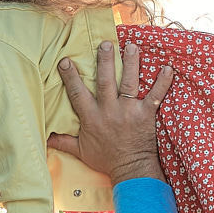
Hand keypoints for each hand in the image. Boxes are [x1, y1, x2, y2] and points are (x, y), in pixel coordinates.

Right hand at [46, 40, 173, 185]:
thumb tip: (45, 137)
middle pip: (105, 81)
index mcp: (91, 118)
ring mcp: (128, 111)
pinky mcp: (146, 114)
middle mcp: (109, 111)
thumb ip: (63, 141)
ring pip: (129, 83)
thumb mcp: (81, 151)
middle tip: (105, 43)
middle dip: (105, 61)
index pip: (78, 93)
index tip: (65, 60)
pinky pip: (155, 95)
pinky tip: (168, 68)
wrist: (130, 169)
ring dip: (131, 63)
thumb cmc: (106, 159)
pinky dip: (163, 82)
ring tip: (132, 46)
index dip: (70, 77)